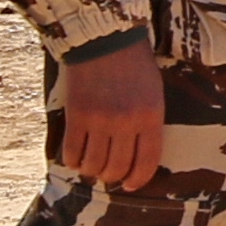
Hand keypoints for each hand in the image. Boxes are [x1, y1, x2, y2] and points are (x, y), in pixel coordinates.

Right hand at [59, 38, 164, 191]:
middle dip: (113, 177)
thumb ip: (148, 124)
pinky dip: (72, 160)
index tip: (132, 185)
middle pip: (117, 168)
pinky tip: (75, 155)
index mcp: (151, 115)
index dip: (139, 179)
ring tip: (92, 163)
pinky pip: (71, 153)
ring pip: (93, 165)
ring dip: (91, 170)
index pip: (148, 161)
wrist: (106, 40)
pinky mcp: (77, 116)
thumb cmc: (135, 66)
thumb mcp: (154, 93)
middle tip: (109, 172)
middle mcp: (127, 122)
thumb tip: (139, 156)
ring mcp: (100, 120)